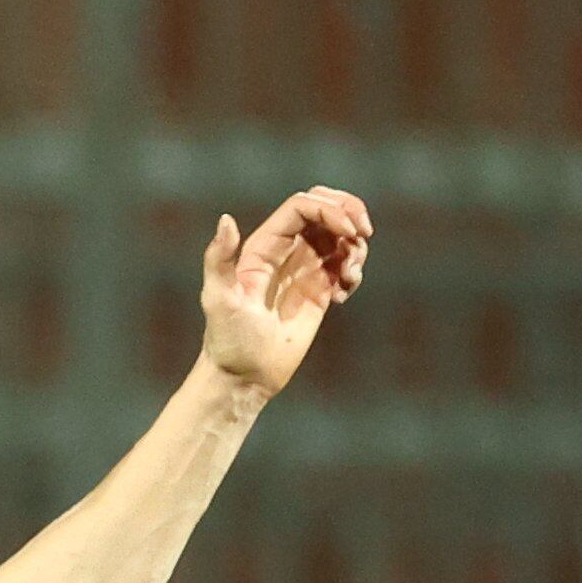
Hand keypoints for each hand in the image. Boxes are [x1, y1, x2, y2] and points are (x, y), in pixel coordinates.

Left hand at [199, 187, 370, 399]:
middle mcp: (285, 252)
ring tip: (349, 276)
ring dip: (356, 246)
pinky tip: (342, 295)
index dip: (330, 209)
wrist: (243, 377)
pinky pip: (345, 266)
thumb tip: (225, 219)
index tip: (348, 232)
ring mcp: (304, 269)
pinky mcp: (319, 291)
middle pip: (325, 209)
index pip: (303, 206)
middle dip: (350, 212)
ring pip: (340, 235)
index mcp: (263, 246)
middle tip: (363, 234)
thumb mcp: (218, 300)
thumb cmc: (228, 341)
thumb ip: (218, 260)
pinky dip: (354, 271)